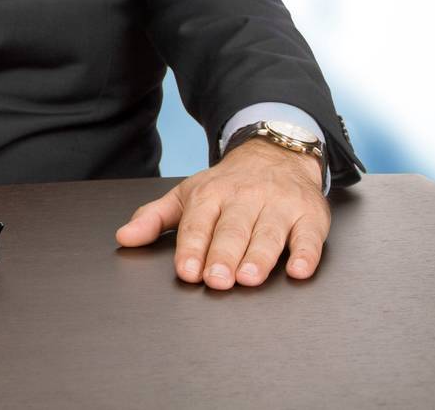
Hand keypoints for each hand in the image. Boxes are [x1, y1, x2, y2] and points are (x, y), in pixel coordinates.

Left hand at [115, 139, 329, 288]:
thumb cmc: (226, 185)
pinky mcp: (309, 214)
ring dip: (260, 256)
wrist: (274, 154)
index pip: (198, 223)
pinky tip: (299, 270)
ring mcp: (279, 205)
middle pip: (233, 229)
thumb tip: (124, 238)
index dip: (192, 247)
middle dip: (224, 254)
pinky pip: (309, 235)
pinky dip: (306, 253)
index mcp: (211, 194)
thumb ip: (154, 218)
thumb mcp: (186, 195)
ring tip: (249, 278)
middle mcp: (245, 198)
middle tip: (217, 280)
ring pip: (269, 232)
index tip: (186, 271)